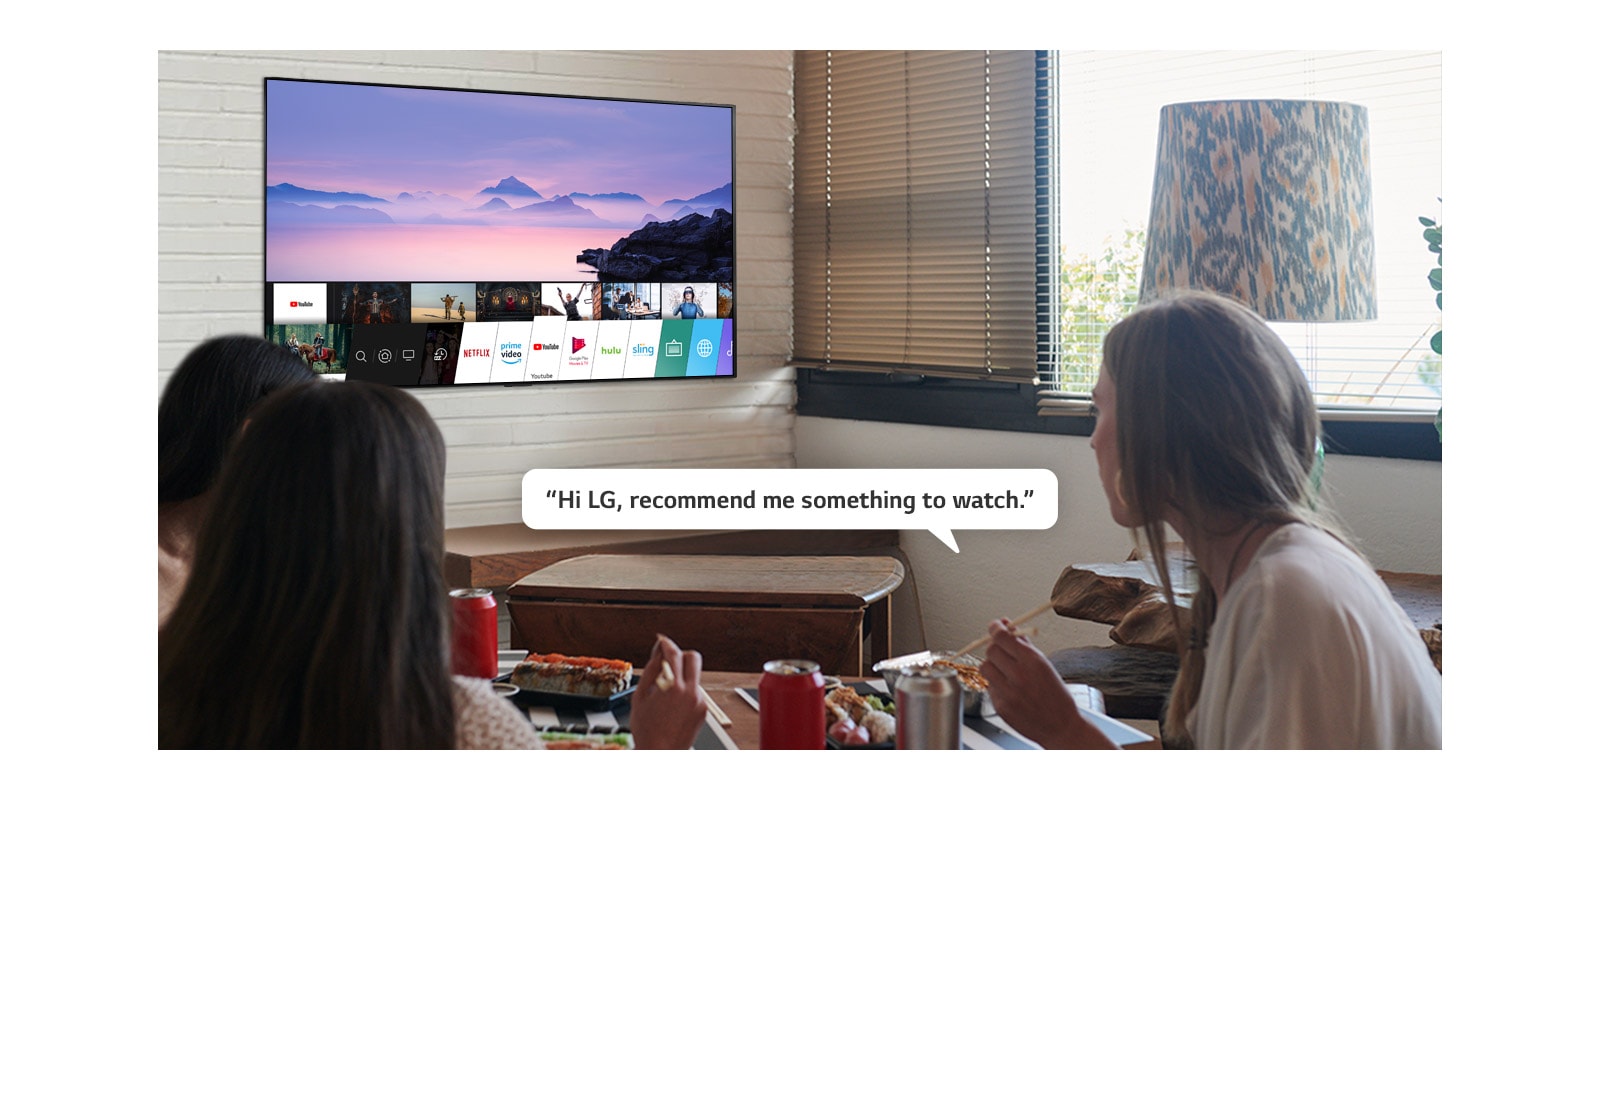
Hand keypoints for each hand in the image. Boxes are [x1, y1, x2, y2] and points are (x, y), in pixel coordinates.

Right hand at [630, 635, 706, 749]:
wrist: (660, 753)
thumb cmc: (646, 729)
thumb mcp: (640, 697)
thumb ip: (651, 670)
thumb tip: (658, 653)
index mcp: (672, 687)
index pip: (674, 654)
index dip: (666, 644)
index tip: (662, 642)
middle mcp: (690, 692)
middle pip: (694, 658)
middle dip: (682, 655)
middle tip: (670, 662)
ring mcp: (699, 701)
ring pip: (694, 677)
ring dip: (682, 677)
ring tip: (666, 695)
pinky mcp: (703, 710)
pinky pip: (696, 692)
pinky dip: (686, 693)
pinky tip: (673, 707)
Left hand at [979, 620, 1113, 748]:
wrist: (1061, 727)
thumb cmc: (1056, 696)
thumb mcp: (1045, 665)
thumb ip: (1024, 646)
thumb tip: (1008, 626)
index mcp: (1033, 662)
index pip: (1002, 637)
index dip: (995, 628)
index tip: (995, 626)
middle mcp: (1019, 676)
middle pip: (991, 650)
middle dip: (995, 646)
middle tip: (1001, 650)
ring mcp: (1008, 693)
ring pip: (985, 667)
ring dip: (992, 665)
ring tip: (1005, 671)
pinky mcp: (1001, 706)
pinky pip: (989, 686)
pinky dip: (996, 684)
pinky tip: (1010, 689)